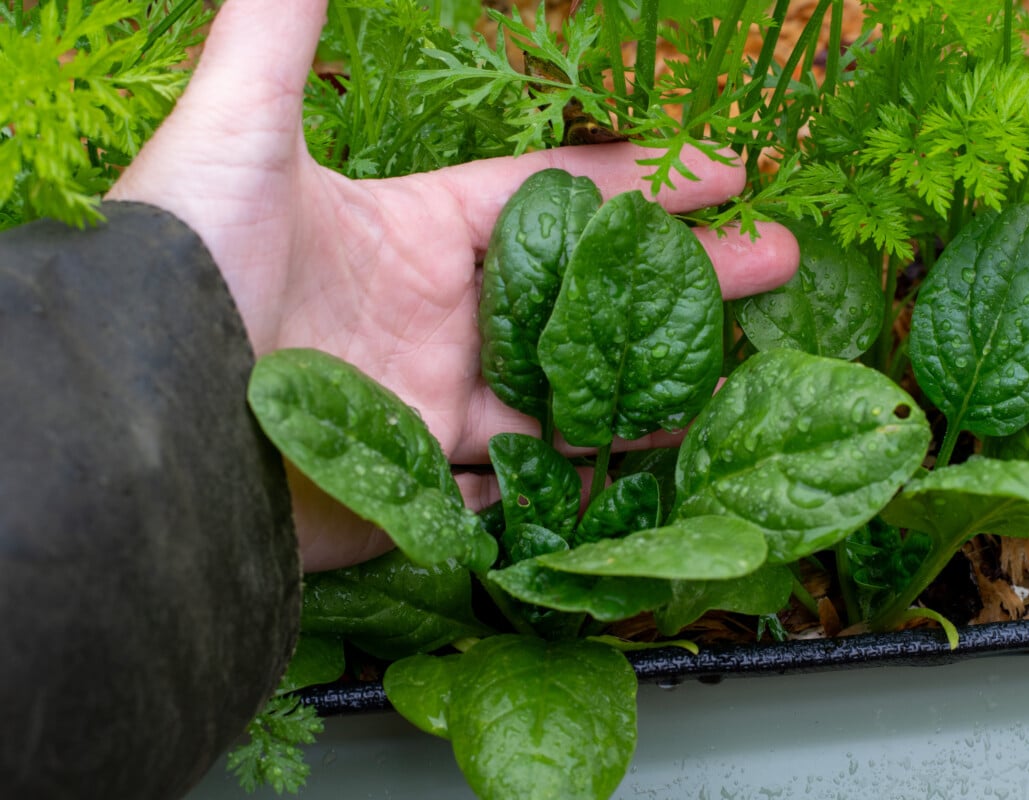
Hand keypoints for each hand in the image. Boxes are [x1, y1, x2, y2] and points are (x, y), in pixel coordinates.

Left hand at [108, 0, 798, 571]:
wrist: (138, 422)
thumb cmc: (188, 266)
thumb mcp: (238, 125)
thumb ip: (282, 23)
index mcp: (413, 229)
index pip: (554, 195)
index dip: (643, 178)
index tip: (729, 170)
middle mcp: (434, 316)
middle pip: (585, 292)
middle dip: (686, 272)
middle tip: (781, 257)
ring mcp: (431, 405)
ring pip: (570, 390)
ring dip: (657, 377)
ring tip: (749, 368)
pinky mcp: (418, 484)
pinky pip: (519, 484)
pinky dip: (585, 476)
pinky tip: (660, 464)